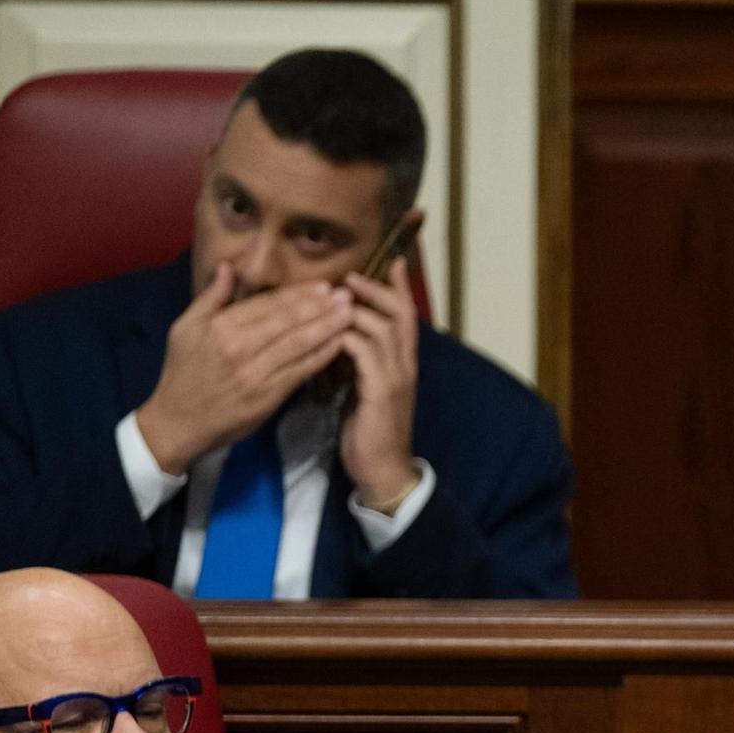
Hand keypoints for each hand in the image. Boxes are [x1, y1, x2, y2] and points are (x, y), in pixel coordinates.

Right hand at [134, 263, 352, 474]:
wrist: (179, 422)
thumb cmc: (181, 373)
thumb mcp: (185, 328)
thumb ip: (211, 297)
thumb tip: (229, 266)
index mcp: (221, 327)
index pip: (267, 304)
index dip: (298, 294)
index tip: (322, 286)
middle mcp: (240, 347)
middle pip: (288, 321)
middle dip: (320, 306)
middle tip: (347, 295)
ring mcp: (256, 373)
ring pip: (298, 344)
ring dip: (328, 327)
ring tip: (350, 314)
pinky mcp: (268, 396)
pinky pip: (301, 371)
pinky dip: (322, 356)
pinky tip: (339, 344)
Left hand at [338, 256, 420, 509]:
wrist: (382, 471)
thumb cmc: (369, 431)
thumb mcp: (367, 390)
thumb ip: (362, 363)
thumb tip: (343, 337)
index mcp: (403, 364)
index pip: (406, 315)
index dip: (398, 287)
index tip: (390, 261)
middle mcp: (405, 365)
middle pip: (398, 313)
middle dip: (375, 290)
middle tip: (350, 276)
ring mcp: (395, 377)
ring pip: (380, 327)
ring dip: (355, 309)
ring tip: (333, 298)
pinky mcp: (380, 391)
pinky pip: (363, 351)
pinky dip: (345, 336)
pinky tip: (327, 332)